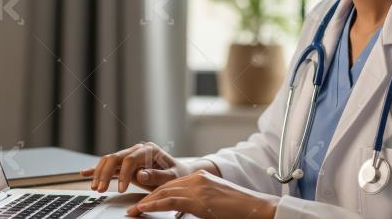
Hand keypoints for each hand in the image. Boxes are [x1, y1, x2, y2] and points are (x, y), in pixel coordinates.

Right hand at [79, 142, 191, 192]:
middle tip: (100, 189)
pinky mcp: (125, 164)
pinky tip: (85, 173)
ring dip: (99, 173)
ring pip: (109, 160)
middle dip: (105, 173)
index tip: (121, 189)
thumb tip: (140, 174)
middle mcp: (137, 150)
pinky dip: (97, 169)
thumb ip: (157, 175)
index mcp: (149, 150)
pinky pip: (109, 166)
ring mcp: (130, 156)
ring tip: (95, 187)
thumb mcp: (172, 176)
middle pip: (115, 157)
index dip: (123, 174)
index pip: (130, 159)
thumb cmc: (177, 174)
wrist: (178, 172)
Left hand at [126, 170, 278, 217]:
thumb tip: (182, 212)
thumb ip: (198, 203)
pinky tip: (144, 210)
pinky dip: (154, 205)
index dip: (156, 194)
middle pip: (166, 187)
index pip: (172, 185)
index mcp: (201, 178)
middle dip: (148, 198)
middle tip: (134, 207)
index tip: (145, 202)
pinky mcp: (198, 197)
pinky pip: (169, 201)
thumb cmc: (239, 209)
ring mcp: (197, 186)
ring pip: (164, 193)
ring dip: (146, 203)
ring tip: (134, 211)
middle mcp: (197, 178)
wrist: (257, 208)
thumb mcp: (214, 204)